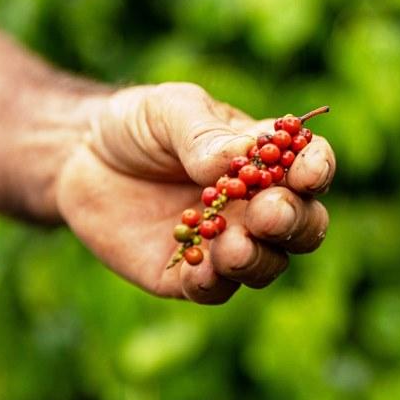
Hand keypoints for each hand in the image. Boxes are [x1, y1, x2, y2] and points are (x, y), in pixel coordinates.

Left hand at [57, 83, 335, 303]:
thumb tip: (238, 157)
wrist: (81, 158)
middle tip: (267, 214)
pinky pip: (216, 289)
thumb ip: (203, 134)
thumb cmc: (138, 124)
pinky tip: (200, 270)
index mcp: (264, 160)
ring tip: (232, 247)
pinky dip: (215, 282)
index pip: (310, 166)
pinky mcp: (191, 275)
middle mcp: (256, 205)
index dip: (317, 170)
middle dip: (293, 222)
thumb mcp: (169, 110)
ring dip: (258, 258)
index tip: (305, 173)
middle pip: (303, 224)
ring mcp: (228, 243)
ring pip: (268, 264)